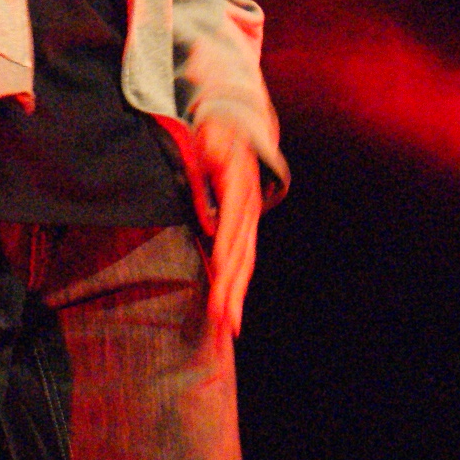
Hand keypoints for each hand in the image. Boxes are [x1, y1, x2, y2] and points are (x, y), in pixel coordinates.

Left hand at [190, 111, 261, 338]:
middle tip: (223, 320)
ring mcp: (249, 224)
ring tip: (228, 328)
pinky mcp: (244, 232)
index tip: (218, 272)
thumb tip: (210, 148)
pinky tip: (229, 314)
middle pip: (241, 254)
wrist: (238, 132)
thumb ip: (210, 144)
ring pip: (244, 265)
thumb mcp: (211, 133)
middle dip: (232, 288)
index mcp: (240, 188)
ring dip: (236, 296)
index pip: (232, 223)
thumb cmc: (217, 134)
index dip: (226, 247)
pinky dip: (236, 289)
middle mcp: (249, 211)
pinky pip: (242, 264)